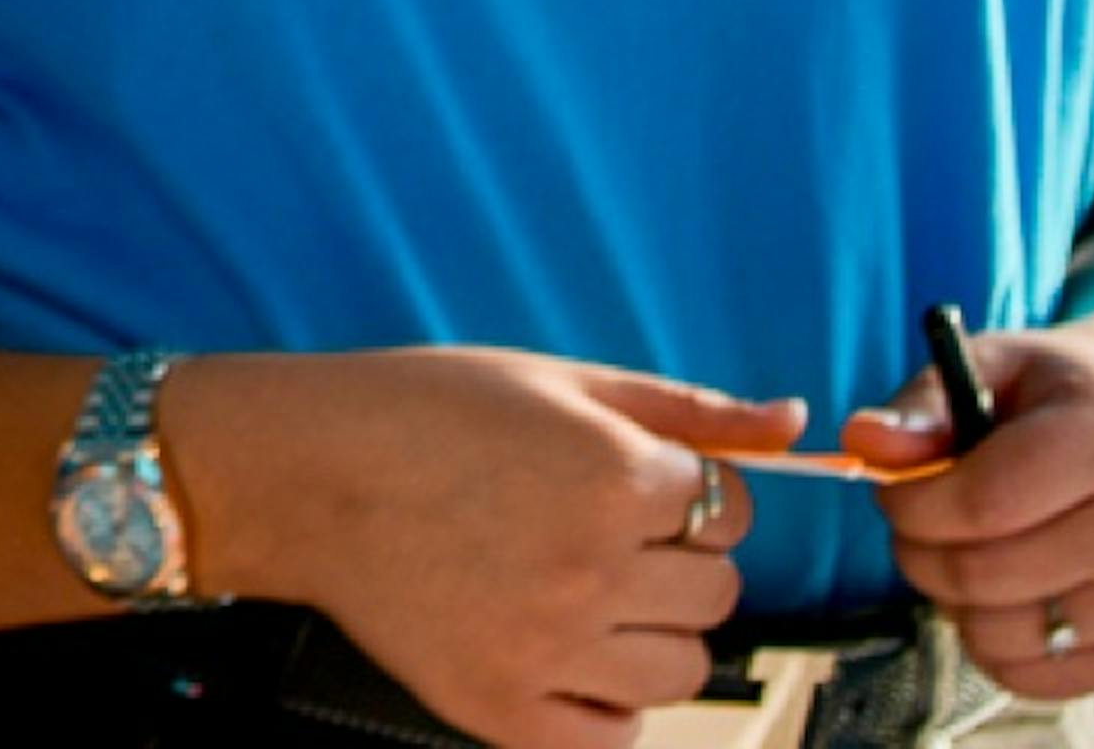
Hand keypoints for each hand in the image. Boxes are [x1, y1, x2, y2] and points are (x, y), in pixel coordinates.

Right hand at [179, 348, 806, 748]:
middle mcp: (592, 569)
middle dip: (671, 564)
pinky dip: (606, 704)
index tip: (628, 488)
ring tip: (580, 598)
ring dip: (650, 636)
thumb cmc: (418, 414)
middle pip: (716, 593)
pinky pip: (615, 735)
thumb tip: (792, 426)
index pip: (727, 510)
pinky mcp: (502, 708)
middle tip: (595, 538)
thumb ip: (685, 409)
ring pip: (682, 670)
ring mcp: (548, 647)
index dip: (682, 495)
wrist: (301, 474)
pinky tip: (563, 654)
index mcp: (614, 478)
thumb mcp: (557, 380)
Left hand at [846, 326, 1093, 700]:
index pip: (982, 504)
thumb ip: (921, 409)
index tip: (893, 488)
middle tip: (918, 523)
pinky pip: (1027, 676)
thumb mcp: (987, 370)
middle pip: (981, 574)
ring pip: (999, 635)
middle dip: (918, 551)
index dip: (910, 503)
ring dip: (950, 600)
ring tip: (963, 552)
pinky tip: (1000, 593)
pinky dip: (989, 644)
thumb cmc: (1046, 404)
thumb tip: (863, 441)